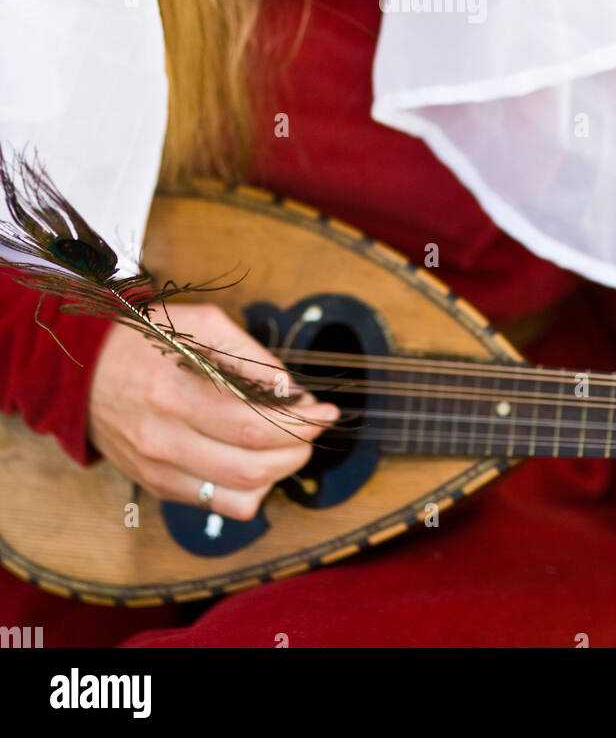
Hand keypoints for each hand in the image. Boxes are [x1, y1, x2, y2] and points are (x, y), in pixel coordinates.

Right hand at [87, 302, 338, 520]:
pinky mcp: (157, 486)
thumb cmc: (144, 339)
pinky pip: (217, 504)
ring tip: (286, 446)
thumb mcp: (199, 324)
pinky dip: (249, 488)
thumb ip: (250, 356)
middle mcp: (163, 440)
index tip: (324, 411)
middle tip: (311, 428)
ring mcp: (158, 470)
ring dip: (278, 475)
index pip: (253, 426)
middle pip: (252, 468)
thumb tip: (292, 390)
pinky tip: (255, 460)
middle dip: (297, 449)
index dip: (300, 423)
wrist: (79, 370)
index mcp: (174, 393)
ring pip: (239, 497)